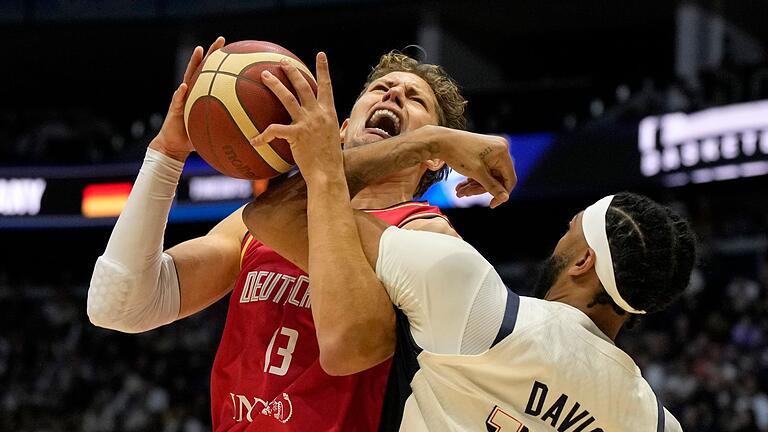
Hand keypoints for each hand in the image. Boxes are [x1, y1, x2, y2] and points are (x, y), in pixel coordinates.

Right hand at [149, 36, 225, 160]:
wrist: (175, 147)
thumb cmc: (196, 138)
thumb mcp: (217, 131)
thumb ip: (231, 127)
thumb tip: (255, 132)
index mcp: (203, 95)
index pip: (216, 75)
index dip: (224, 63)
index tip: (236, 50)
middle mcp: (193, 92)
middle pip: (203, 68)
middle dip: (212, 53)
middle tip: (222, 40)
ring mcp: (182, 97)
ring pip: (188, 76)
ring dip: (193, 63)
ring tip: (199, 50)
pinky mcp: (174, 109)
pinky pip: (177, 99)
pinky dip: (180, 93)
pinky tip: (183, 87)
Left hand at [250, 52, 339, 182]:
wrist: (328, 174)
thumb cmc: (331, 161)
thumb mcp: (336, 140)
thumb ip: (336, 129)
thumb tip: (339, 125)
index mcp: (329, 113)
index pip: (326, 86)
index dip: (323, 69)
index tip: (321, 55)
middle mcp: (318, 114)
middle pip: (303, 86)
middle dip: (292, 71)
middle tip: (282, 62)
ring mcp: (307, 123)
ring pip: (287, 98)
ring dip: (274, 84)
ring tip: (264, 74)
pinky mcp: (296, 135)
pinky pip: (275, 130)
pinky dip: (263, 136)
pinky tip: (254, 140)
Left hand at [432, 128, 515, 207]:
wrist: (441, 140)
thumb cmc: (459, 154)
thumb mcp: (476, 173)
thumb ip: (492, 187)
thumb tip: (505, 198)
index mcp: (502, 152)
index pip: (509, 179)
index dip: (501, 193)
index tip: (491, 205)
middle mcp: (500, 149)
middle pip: (497, 178)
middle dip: (481, 188)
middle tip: (465, 194)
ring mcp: (492, 150)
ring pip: (488, 176)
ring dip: (474, 186)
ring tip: (460, 192)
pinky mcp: (484, 152)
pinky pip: (483, 170)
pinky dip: (473, 179)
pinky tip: (461, 186)